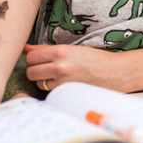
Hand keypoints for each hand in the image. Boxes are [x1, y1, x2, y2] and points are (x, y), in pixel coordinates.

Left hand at [23, 44, 142, 93]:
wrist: (117, 72)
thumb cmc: (96, 59)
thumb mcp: (73, 49)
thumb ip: (47, 50)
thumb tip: (26, 48)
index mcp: (61, 51)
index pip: (31, 57)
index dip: (35, 60)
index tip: (43, 61)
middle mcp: (60, 66)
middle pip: (31, 72)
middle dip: (37, 72)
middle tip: (50, 70)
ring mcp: (63, 82)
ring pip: (39, 84)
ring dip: (45, 82)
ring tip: (62, 78)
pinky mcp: (67, 93)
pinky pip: (50, 92)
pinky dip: (54, 90)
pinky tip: (66, 85)